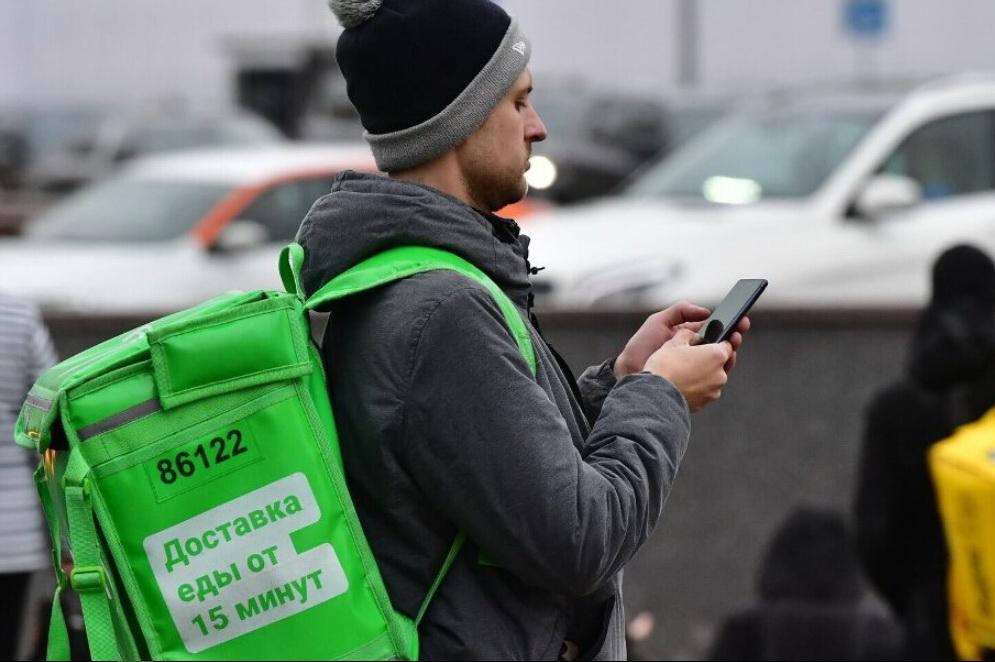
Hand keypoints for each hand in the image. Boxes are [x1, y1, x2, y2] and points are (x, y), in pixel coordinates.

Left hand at [615, 301, 750, 377]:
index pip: (716, 330)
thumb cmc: (642, 346)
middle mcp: (696, 353)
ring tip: (732, 345)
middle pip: (723, 346)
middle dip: (734, 339)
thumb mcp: (659, 321)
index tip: (741, 319)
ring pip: (721, 363)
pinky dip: (720, 372)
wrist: (629, 371)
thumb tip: (708, 312)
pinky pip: (712, 379)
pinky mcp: (694, 385)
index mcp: (690, 336)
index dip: (731, 325)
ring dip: (730, 354)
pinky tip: (721, 365)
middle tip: (738, 333)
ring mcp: (696, 370)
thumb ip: (681, 310)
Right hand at [644, 329, 732, 411]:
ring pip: (713, 379)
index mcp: (717, 355)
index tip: (714, 341)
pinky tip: (684, 383)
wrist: (655, 395)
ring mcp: (713, 391)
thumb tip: (692, 335)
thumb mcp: (674, 342)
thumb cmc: (665, 368)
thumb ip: (688, 334)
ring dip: (704, 374)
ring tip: (686, 371)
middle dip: (712, 359)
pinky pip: (705, 391)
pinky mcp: (705, 403)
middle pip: (722, 363)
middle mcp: (720, 374)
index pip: (728, 345)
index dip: (721, 341)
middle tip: (697, 356)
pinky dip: (698, 387)